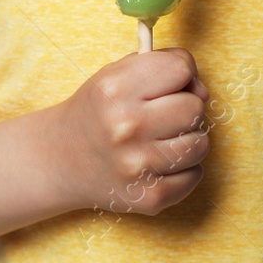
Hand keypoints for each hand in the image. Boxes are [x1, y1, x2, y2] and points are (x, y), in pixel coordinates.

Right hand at [49, 47, 210, 215]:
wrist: (60, 158)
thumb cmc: (97, 111)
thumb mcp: (117, 73)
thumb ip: (162, 64)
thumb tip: (202, 91)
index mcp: (117, 88)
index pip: (180, 69)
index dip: (181, 74)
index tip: (169, 84)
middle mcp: (126, 126)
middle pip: (194, 108)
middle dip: (185, 108)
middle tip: (164, 115)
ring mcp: (138, 165)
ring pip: (200, 143)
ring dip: (188, 140)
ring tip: (164, 139)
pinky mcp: (148, 197)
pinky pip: (194, 176)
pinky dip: (184, 170)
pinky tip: (161, 163)